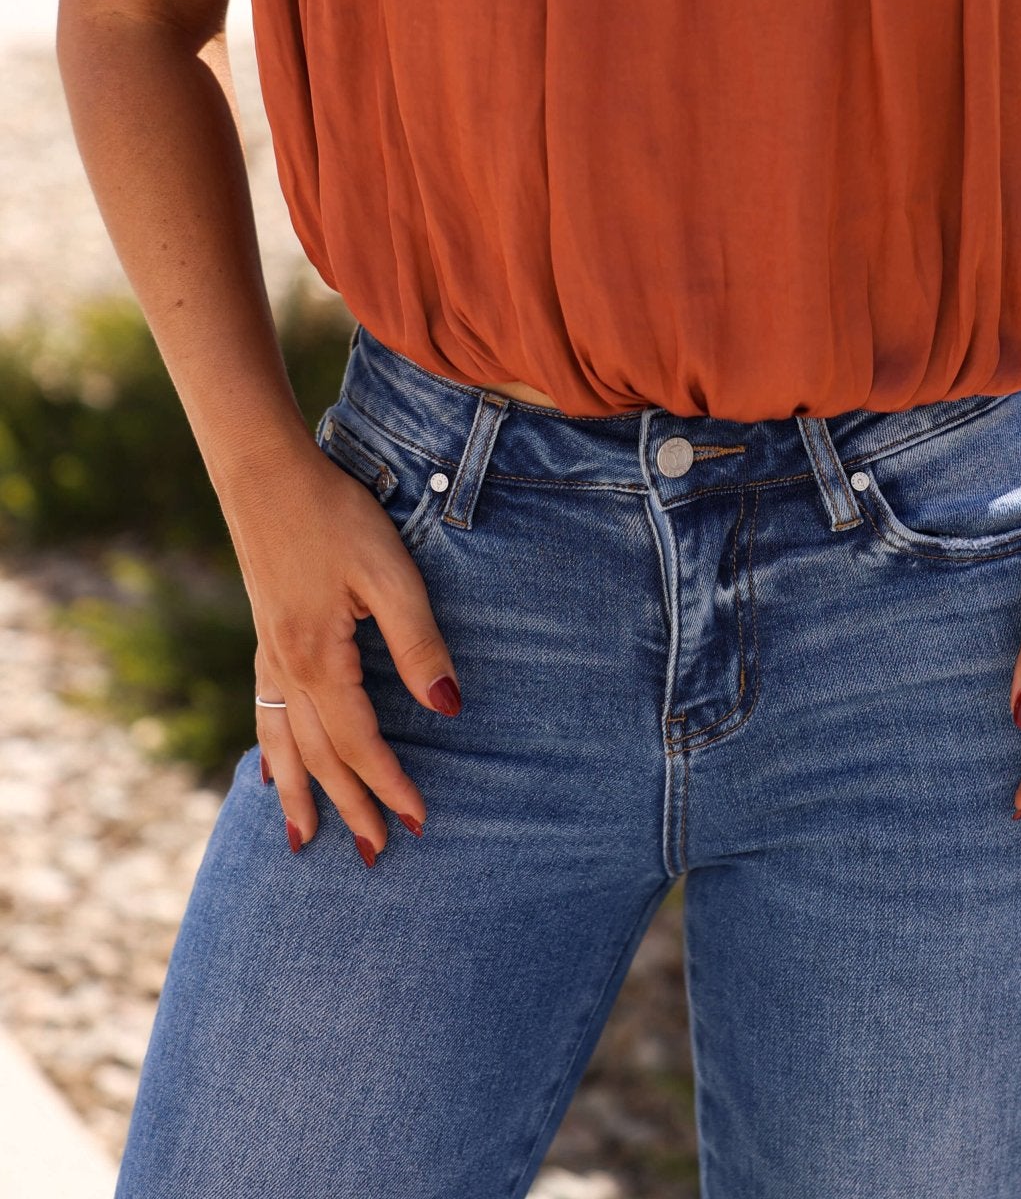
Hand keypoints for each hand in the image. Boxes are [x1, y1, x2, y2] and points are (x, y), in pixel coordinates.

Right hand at [234, 446, 463, 863]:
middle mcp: (286, 668)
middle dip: (348, 807)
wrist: (267, 474)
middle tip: (373, 856)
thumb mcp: (390, 573)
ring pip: (281, 743)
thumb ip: (419, 642)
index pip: (359, 742)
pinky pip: (262, 713)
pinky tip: (267, 770)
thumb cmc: (336, 515)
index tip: (418, 821)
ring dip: (297, 794)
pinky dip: (268, 751)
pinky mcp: (264, 635)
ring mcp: (268, 653)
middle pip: (318, 756)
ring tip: (303, 842)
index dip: (389, 784)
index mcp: (319, 660)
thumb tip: (449, 708)